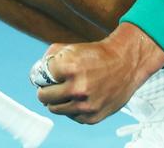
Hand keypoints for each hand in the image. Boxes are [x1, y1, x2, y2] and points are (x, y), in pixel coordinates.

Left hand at [33, 22, 163, 123]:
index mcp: (70, 67)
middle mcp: (78, 88)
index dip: (44, 75)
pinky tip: (80, 98)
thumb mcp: (71, 48)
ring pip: (55, 109)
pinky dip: (72, 108)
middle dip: (46, 90)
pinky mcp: (92, 116)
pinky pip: (71, 116)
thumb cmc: (97, 55)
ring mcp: (86, 105)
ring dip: (57, 101)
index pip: (41, 77)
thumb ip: (50, 58)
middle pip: (44, 96)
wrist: (126, 63)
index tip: (48, 75)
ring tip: (66, 91)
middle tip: (52, 86)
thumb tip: (37, 72)